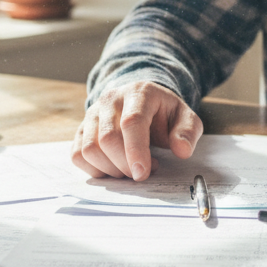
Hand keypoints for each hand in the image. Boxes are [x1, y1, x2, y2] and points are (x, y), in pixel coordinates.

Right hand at [71, 80, 202, 180]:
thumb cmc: (164, 113)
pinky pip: (77, 155)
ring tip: (130, 169)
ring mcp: (92, 113)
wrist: (143, 103)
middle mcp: (111, 99)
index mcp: (139, 93)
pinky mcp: (81, 129)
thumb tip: (182, 150)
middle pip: (108, 138)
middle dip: (125, 165)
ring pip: (89, 149)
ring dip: (110, 169)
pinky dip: (95, 170)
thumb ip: (188, 132)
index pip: (132, 121)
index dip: (136, 150)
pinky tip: (114, 168)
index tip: (143, 173)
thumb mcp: (185, 117)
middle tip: (143, 173)